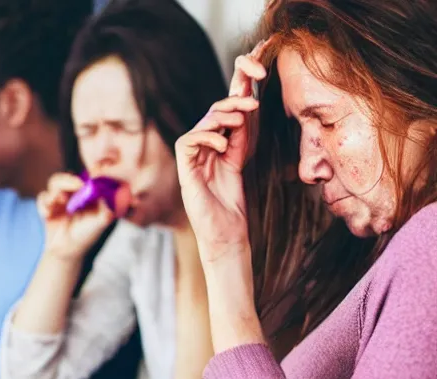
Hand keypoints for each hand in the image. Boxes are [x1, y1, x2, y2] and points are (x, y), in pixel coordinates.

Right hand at [37, 172, 114, 259]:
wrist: (68, 252)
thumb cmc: (87, 236)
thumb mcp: (101, 222)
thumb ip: (107, 211)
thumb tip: (105, 197)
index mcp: (88, 195)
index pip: (87, 178)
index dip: (90, 172)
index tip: (94, 171)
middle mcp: (74, 195)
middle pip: (68, 177)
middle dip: (69, 180)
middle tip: (77, 185)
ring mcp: (60, 199)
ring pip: (54, 183)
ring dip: (56, 189)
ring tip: (60, 200)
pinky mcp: (48, 207)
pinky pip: (42, 197)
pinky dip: (44, 204)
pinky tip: (48, 213)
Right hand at [175, 41, 268, 264]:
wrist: (225, 234)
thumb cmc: (233, 204)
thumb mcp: (241, 161)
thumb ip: (241, 136)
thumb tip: (246, 104)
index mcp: (216, 146)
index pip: (224, 113)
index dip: (236, 93)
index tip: (257, 82)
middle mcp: (202, 150)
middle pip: (213, 114)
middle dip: (232, 102)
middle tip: (252, 102)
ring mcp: (192, 160)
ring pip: (201, 124)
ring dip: (222, 118)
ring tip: (240, 121)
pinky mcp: (185, 171)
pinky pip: (188, 142)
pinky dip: (205, 138)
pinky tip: (222, 145)